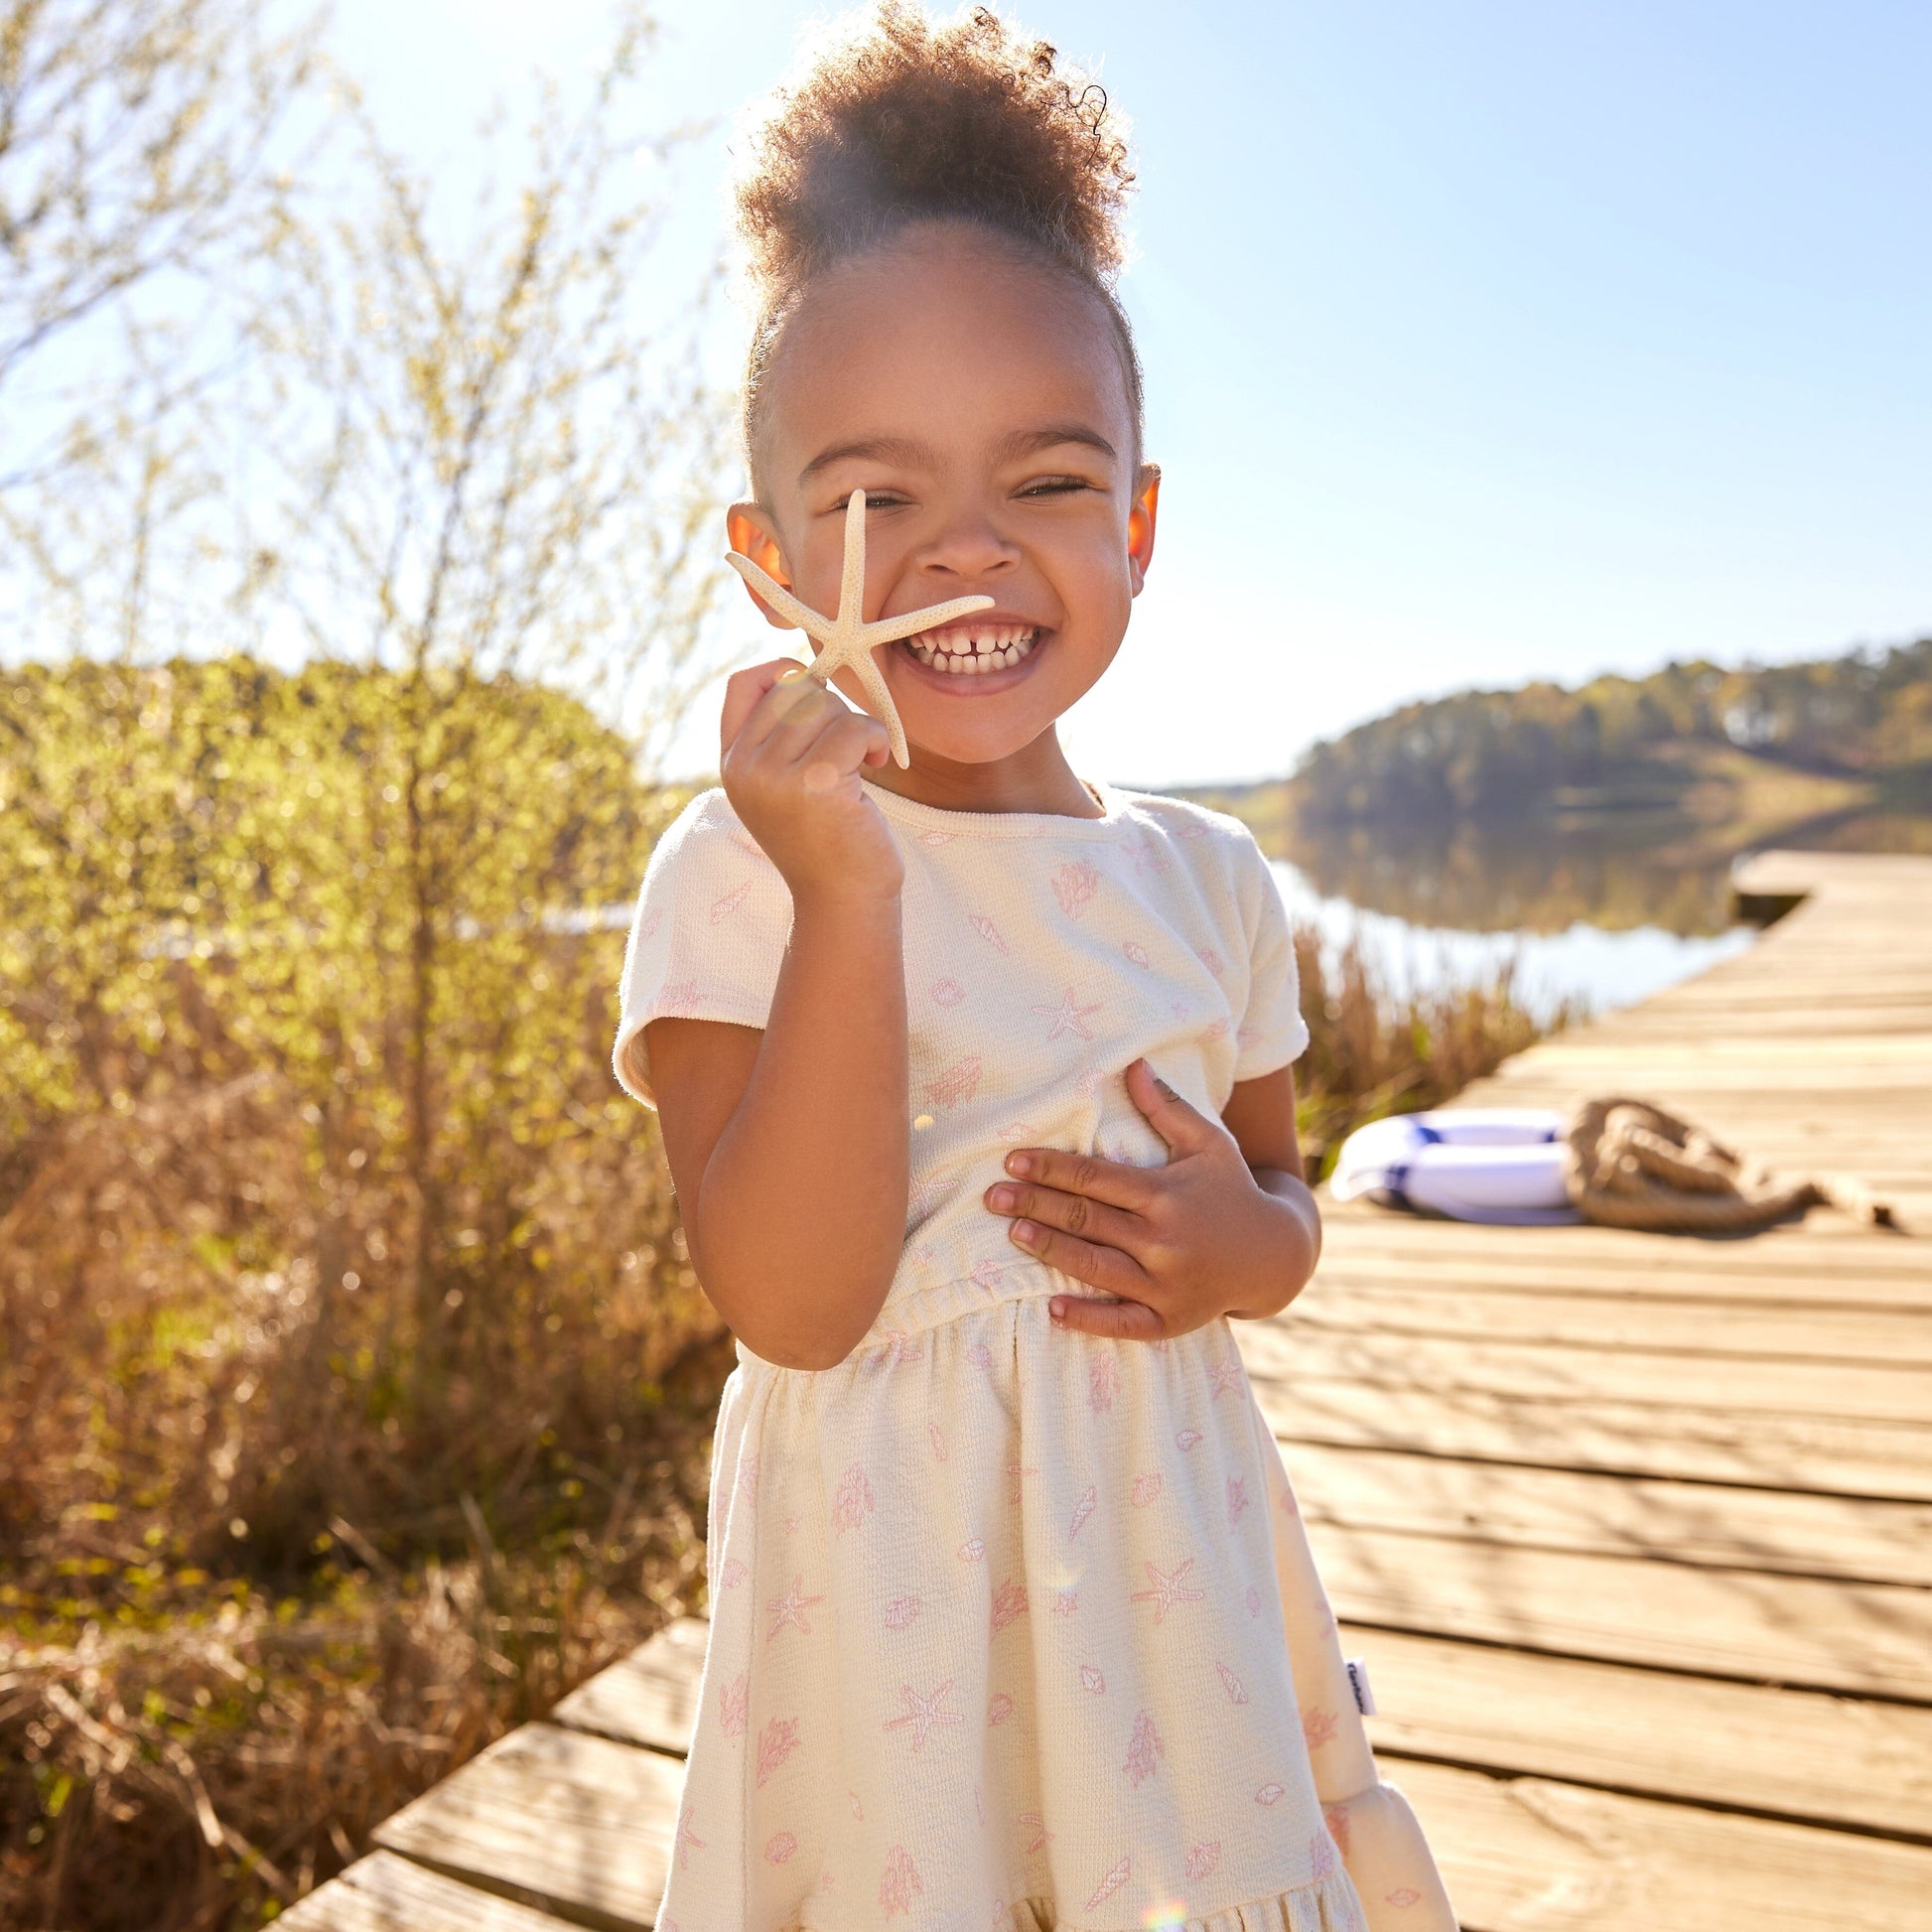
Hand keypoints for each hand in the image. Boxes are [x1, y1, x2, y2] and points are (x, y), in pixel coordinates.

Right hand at [720, 657, 902, 905]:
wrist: (842, 900)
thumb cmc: (826, 840)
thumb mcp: (783, 787)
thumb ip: (780, 739)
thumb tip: (807, 675)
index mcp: (733, 764)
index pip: (741, 685)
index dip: (780, 671)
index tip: (815, 690)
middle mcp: (745, 768)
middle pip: (793, 689)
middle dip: (832, 707)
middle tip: (849, 745)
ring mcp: (775, 776)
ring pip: (827, 706)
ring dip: (858, 727)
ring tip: (863, 762)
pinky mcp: (815, 783)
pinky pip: (855, 727)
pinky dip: (876, 739)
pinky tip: (877, 764)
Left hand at [981, 1059, 1319, 1339]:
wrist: (1274, 1256)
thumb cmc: (1230, 1190)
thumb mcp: (1208, 1143)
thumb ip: (1167, 1108)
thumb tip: (1132, 1065)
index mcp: (1167, 1195)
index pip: (1095, 1179)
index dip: (1051, 1169)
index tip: (1013, 1161)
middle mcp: (1164, 1241)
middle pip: (1086, 1221)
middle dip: (1036, 1206)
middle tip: (993, 1197)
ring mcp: (1166, 1285)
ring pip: (1095, 1268)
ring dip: (1051, 1251)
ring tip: (1014, 1234)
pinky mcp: (1169, 1320)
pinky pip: (1122, 1324)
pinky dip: (1087, 1318)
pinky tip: (1052, 1309)